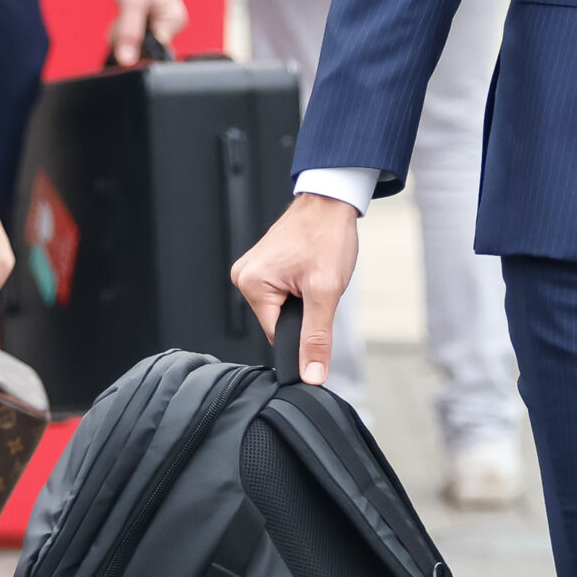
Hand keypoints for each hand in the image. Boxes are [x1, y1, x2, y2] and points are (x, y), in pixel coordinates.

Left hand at [107, 0, 186, 67]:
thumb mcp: (132, 2)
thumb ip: (130, 32)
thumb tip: (127, 60)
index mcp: (174, 20)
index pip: (155, 50)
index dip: (136, 46)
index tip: (123, 32)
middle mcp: (168, 22)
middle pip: (144, 47)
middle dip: (128, 38)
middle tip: (122, 16)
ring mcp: (156, 19)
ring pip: (135, 39)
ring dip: (123, 31)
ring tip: (122, 10)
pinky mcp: (145, 14)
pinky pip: (132, 30)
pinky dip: (122, 26)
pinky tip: (120, 14)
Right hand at [229, 193, 358, 385]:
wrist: (331, 203)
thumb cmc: (325, 235)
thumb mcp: (326, 291)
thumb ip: (316, 337)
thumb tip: (310, 373)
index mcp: (251, 284)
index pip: (275, 335)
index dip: (302, 333)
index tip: (317, 313)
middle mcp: (245, 276)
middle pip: (278, 322)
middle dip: (304, 312)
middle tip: (318, 286)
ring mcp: (253, 270)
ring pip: (282, 309)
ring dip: (303, 300)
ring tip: (314, 274)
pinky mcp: (264, 267)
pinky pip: (282, 294)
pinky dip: (300, 289)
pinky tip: (308, 271)